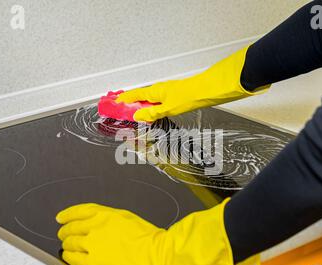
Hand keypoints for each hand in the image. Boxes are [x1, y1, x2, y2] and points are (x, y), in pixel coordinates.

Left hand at [56, 200, 259, 264]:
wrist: (155, 253)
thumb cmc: (147, 236)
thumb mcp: (126, 217)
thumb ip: (108, 217)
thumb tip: (96, 221)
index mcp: (105, 214)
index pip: (79, 211)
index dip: (67, 214)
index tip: (61, 217)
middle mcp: (96, 227)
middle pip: (72, 227)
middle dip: (65, 230)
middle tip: (62, 232)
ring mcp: (94, 245)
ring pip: (71, 242)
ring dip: (66, 243)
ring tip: (66, 245)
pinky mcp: (95, 262)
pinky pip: (74, 259)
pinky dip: (69, 257)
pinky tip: (68, 256)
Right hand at [116, 46, 267, 121]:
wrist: (208, 91)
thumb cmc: (190, 97)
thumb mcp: (168, 108)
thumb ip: (152, 113)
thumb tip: (137, 116)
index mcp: (155, 92)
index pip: (134, 96)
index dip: (123, 100)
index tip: (113, 104)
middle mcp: (160, 91)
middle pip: (140, 98)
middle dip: (129, 104)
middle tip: (119, 111)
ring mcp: (167, 93)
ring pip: (149, 100)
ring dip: (140, 107)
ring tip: (133, 115)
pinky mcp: (174, 97)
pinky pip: (157, 102)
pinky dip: (150, 108)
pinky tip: (152, 114)